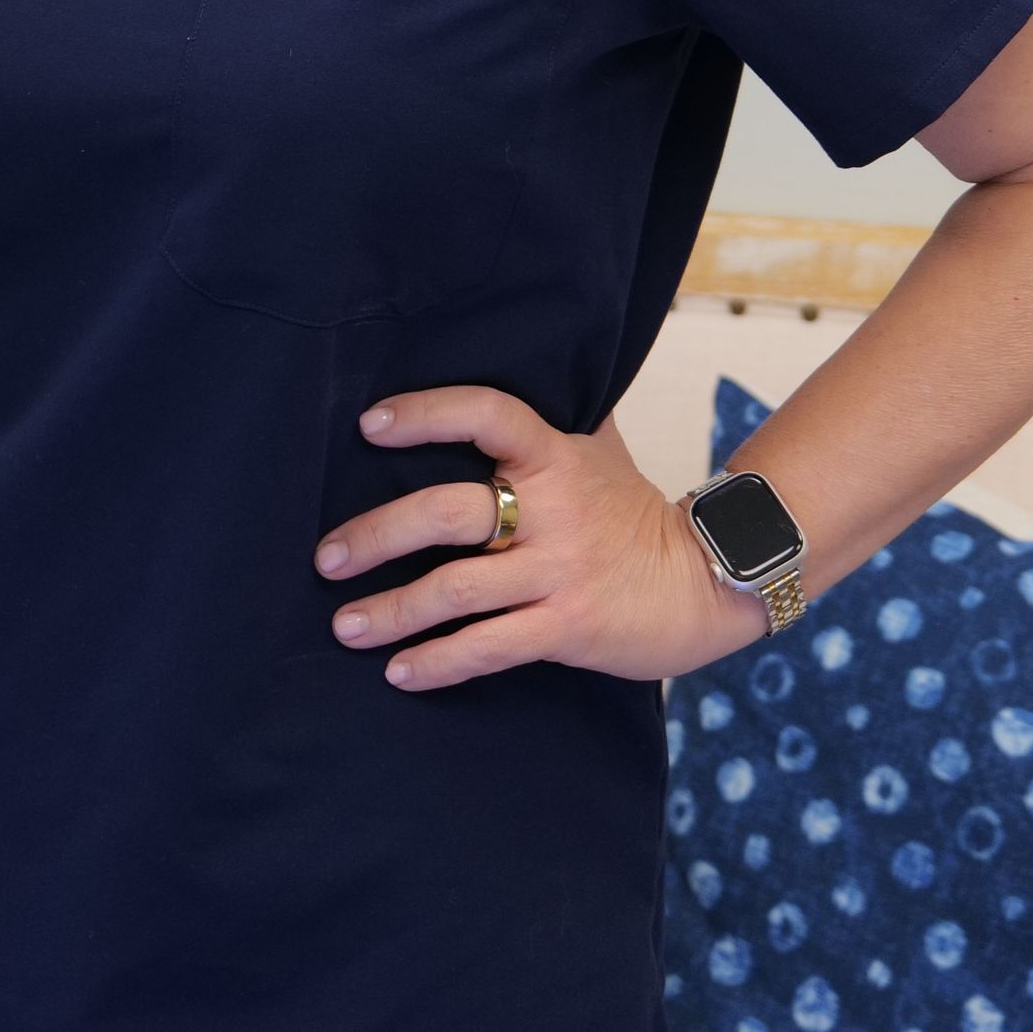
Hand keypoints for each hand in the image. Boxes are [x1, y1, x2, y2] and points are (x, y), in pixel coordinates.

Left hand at [312, 383, 768, 690]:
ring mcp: (557, 571)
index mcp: (553, 455)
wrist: (706, 580)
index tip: (370, 425)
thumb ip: (549, 420)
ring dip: (392, 610)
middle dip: (377, 535)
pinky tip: (400, 671)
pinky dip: (438, 661)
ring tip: (344, 625)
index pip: (486, 413)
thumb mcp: (599, 449)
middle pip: (447, 513)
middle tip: (325, 557)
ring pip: (456, 589)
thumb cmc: (635, 510)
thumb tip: (514, 360)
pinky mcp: (566, 627)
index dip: (427, 413)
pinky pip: (489, 647)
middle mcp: (551, 509)